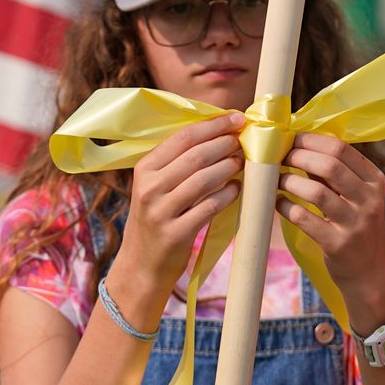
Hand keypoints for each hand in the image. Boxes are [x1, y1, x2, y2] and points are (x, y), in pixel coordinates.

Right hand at [112, 112, 244, 294]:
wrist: (141, 265)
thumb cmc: (155, 219)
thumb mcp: (154, 187)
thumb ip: (176, 162)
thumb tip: (217, 133)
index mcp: (144, 169)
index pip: (182, 137)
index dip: (213, 125)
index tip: (236, 118)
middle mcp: (149, 187)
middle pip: (196, 155)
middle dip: (225, 144)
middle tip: (243, 141)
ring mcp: (161, 211)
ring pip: (204, 179)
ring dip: (229, 167)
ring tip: (242, 162)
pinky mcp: (175, 233)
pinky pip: (209, 207)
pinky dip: (227, 195)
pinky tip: (236, 189)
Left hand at [276, 133, 384, 332]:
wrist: (371, 273)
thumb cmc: (357, 227)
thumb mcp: (357, 197)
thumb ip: (334, 173)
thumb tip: (298, 144)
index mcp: (374, 180)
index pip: (341, 148)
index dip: (310, 140)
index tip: (290, 139)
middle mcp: (369, 199)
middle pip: (329, 165)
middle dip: (297, 156)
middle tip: (278, 157)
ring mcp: (355, 223)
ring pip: (315, 191)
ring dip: (289, 181)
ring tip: (275, 180)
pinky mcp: (337, 244)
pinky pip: (304, 218)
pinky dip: (285, 206)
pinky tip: (276, 202)